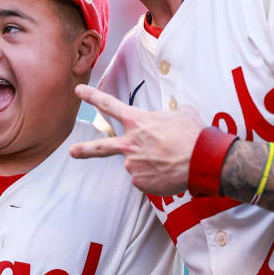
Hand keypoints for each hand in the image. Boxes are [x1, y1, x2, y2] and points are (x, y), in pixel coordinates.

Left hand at [69, 85, 203, 195]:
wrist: (201, 160)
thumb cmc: (193, 134)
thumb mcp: (183, 114)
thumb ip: (174, 113)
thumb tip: (179, 113)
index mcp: (137, 122)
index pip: (109, 105)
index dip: (92, 96)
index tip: (79, 91)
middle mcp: (130, 143)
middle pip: (101, 146)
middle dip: (85, 149)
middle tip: (72, 152)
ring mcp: (133, 164)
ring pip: (138, 163)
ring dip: (150, 163)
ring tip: (170, 160)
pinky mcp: (140, 182)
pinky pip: (146, 179)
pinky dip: (156, 177)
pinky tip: (169, 172)